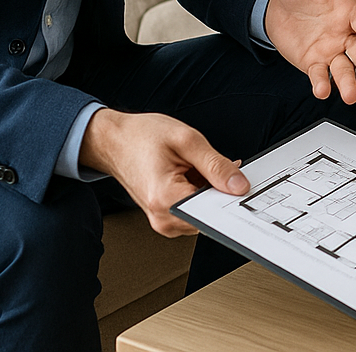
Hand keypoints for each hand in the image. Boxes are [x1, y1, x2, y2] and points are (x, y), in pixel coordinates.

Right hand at [80, 108, 247, 236]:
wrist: (114, 141)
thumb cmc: (142, 136)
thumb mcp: (187, 140)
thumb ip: (215, 165)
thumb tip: (238, 185)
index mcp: (166, 198)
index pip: (213, 211)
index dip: (231, 196)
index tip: (241, 183)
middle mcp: (162, 217)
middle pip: (210, 212)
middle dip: (220, 188)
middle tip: (216, 164)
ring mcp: (162, 219)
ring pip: (203, 211)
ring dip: (209, 189)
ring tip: (194, 165)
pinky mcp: (164, 215)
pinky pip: (193, 208)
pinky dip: (199, 190)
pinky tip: (192, 172)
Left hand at [264, 0, 355, 102]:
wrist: (272, 3)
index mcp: (350, 12)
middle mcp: (344, 35)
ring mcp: (330, 51)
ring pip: (344, 69)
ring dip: (349, 83)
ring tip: (351, 96)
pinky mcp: (313, 63)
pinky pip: (320, 75)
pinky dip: (322, 84)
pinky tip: (322, 91)